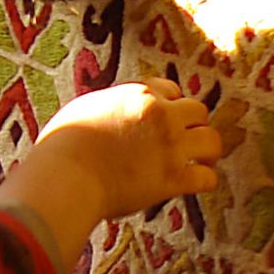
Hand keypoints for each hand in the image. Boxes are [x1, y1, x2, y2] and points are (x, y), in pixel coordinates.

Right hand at [0, 78, 224, 272]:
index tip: (166, 121)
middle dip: (193, 126)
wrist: (65, 176)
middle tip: (187, 141)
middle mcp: (160, 115)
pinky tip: (195, 183)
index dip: (171, 106)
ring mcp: (170, 146)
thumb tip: (112, 113)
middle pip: (198, 111)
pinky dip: (204, 180)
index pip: (171, 90)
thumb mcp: (85, 108)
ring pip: (211, 140)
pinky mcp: (172, 178)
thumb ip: (109, 106)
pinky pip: (207, 177)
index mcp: (139, 94)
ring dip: (207, 151)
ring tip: (202, 161)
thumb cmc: (62, 146)